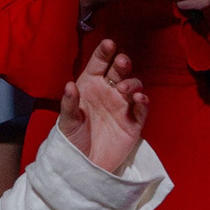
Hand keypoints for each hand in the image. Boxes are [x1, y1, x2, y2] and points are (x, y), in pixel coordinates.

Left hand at [56, 40, 148, 174]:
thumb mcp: (66, 122)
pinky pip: (142, 108)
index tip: (108, 43)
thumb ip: (68, 104)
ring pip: (133, 85)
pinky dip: (143, 101)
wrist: (84, 165)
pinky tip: (138, 99)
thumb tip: (69, 85)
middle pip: (119, 71)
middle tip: (121, 62)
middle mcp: (108, 92)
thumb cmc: (72, 139)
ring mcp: (122, 106)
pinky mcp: (134, 122)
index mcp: (90, 86)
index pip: (99, 64)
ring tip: (123, 90)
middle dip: (122, 63)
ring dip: (131, 83)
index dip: (104, 52)